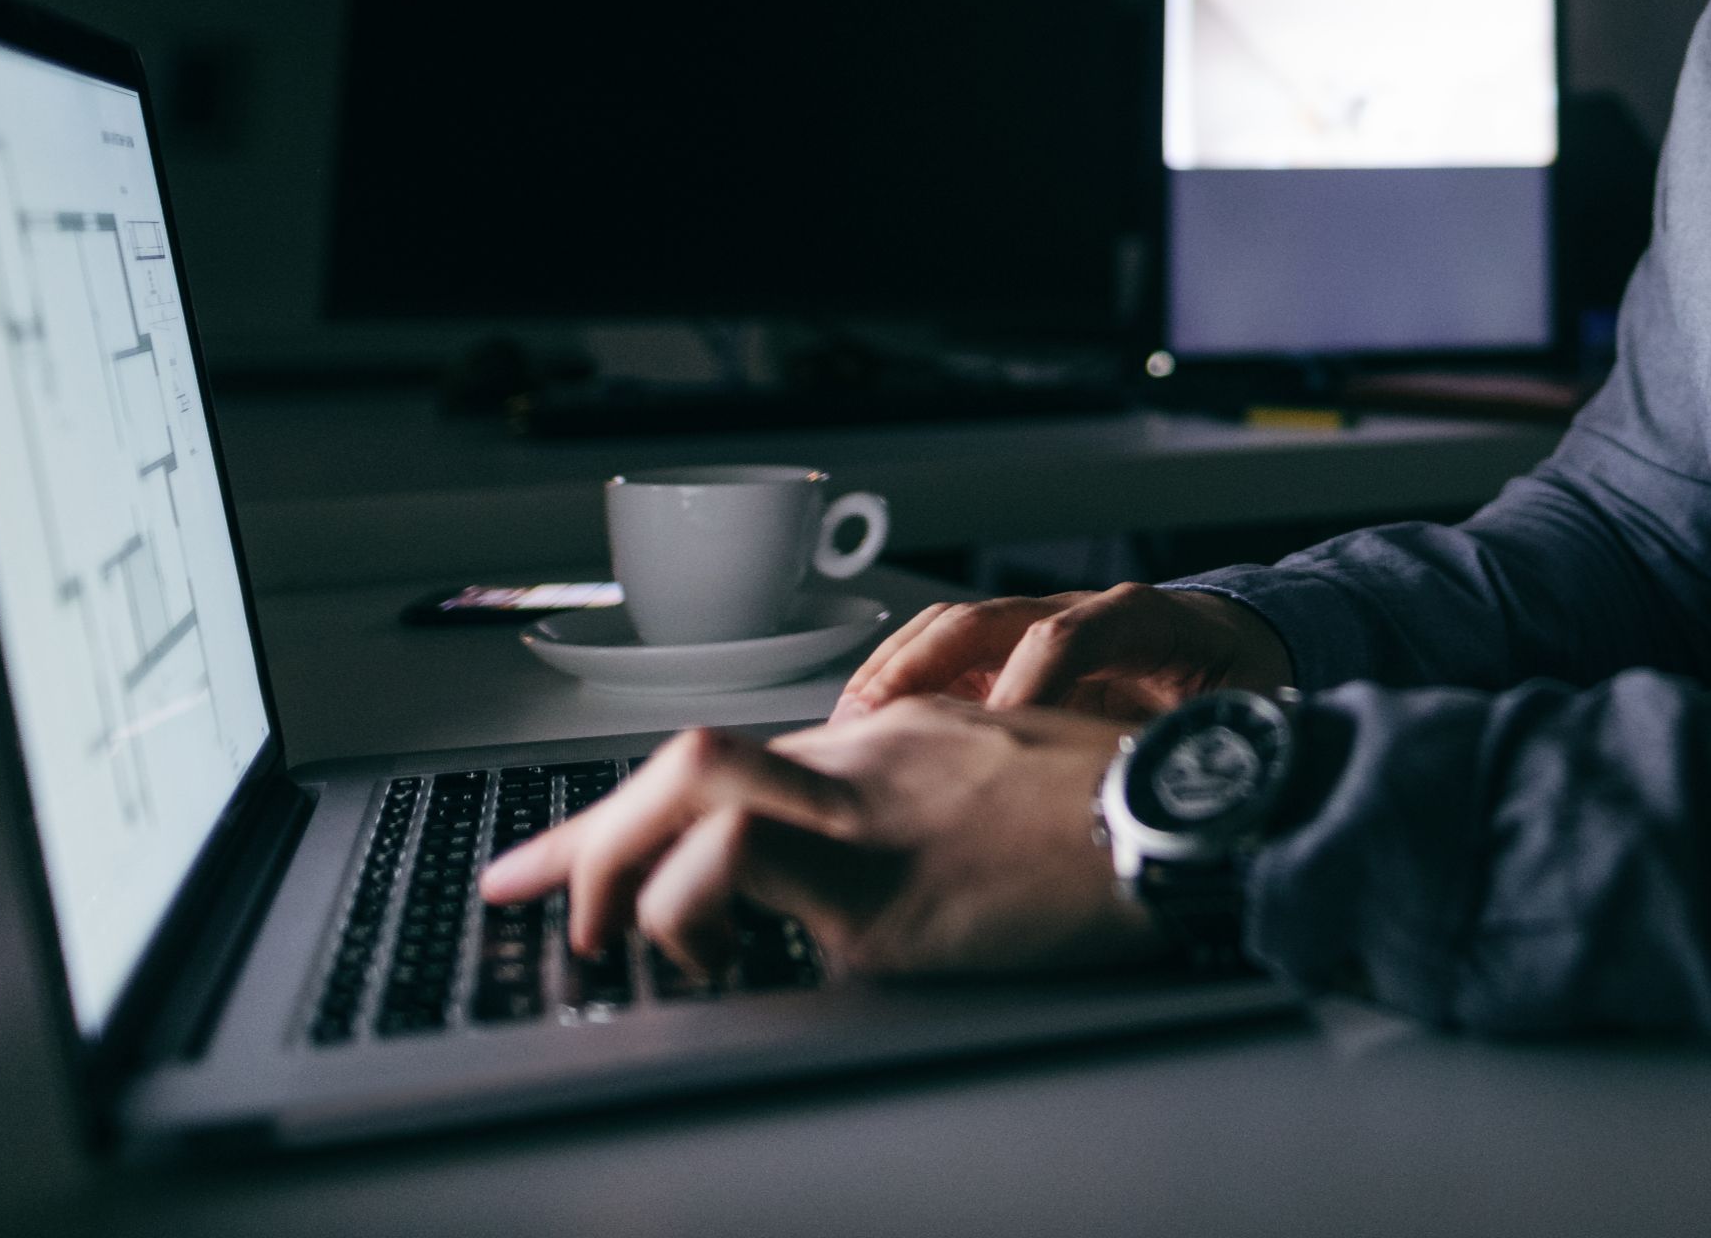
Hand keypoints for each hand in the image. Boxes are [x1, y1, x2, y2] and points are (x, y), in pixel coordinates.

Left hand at [477, 705, 1163, 979]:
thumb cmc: (1102, 811)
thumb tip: (825, 869)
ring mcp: (869, 830)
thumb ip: (899, 800)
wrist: (1174, 821)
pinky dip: (699, 922)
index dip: (612, 812)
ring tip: (620, 940)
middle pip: (683, 763)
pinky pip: (753, 889)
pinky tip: (716, 968)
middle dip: (584, 839)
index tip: (542, 858)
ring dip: (628, 877)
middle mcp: (859, 767)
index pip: (717, 762)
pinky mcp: (888, 905)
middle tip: (536, 894)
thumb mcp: (985, 774)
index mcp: (879, 742)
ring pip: (697, 801)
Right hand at [829, 582, 1290, 725]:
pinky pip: (946, 656)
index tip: (999, 740)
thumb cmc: (1235, 688)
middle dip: (925, 669)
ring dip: (894, 675)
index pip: (1072, 636)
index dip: (1030, 685)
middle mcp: (1082, 612)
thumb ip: (1199, 749)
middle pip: (988, 620)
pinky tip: (868, 736)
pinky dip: (899, 687)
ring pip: (951, 630)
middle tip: (877, 731)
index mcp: (1145, 622)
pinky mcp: (1014, 653)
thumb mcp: (1235, 722)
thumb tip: (1172, 796)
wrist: (1239, 646)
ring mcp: (1041, 626)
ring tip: (849, 734)